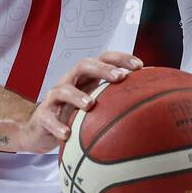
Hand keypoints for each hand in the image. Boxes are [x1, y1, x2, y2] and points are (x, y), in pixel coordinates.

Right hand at [11, 51, 142, 152]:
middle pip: (85, 65)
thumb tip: (151, 105)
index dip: (121, 58)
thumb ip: (116, 101)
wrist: (40, 129)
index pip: (104, 59)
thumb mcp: (96, 106)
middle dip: (103, 69)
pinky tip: (67, 134)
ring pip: (64, 89)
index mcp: (86, 77)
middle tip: (120, 78)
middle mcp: (70, 82)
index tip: (140, 66)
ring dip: (78, 96)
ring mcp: (55, 97)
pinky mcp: (43, 116)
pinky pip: (48, 119)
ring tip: (91, 105)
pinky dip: (58, 125)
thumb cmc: (74, 114)